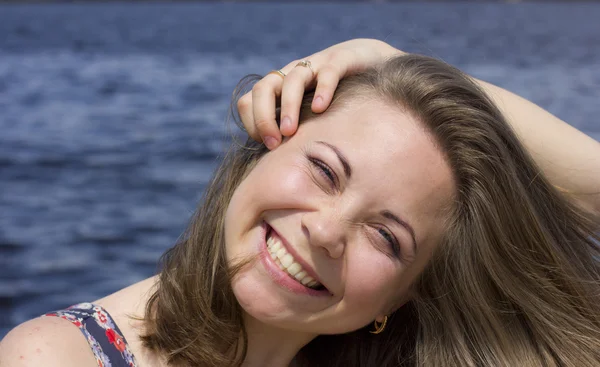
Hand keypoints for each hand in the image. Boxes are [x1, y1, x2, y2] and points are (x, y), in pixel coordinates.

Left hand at [238, 38, 402, 148]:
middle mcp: (294, 74)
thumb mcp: (313, 117)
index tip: (266, 145)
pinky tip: (320, 108)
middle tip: (274, 143)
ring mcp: (317, 64)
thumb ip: (296, 135)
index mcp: (281, 88)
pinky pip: (328, 71)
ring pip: (293, 78)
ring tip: (291, 132)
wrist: (373, 62)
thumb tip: (278, 170)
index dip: (252, 122)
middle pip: (264, 87)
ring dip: (288, 107)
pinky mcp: (342, 59)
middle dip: (263, 116)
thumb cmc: (340, 97)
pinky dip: (322, 89)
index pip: (250, 100)